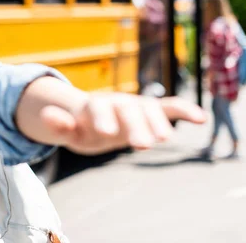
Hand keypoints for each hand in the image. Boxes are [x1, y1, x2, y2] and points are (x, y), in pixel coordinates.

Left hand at [38, 93, 205, 154]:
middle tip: (141, 144)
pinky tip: (200, 118)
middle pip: (127, 110)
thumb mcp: (67, 130)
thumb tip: (45, 115)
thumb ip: (59, 124)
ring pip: (149, 108)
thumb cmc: (81, 127)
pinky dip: (183, 110)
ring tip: (164, 139)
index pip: (98, 109)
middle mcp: (117, 101)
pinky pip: (169, 107)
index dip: (102, 119)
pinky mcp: (151, 111)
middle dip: (134, 125)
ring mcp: (136, 105)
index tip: (105, 132)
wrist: (95, 118)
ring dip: (157, 121)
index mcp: (94, 105)